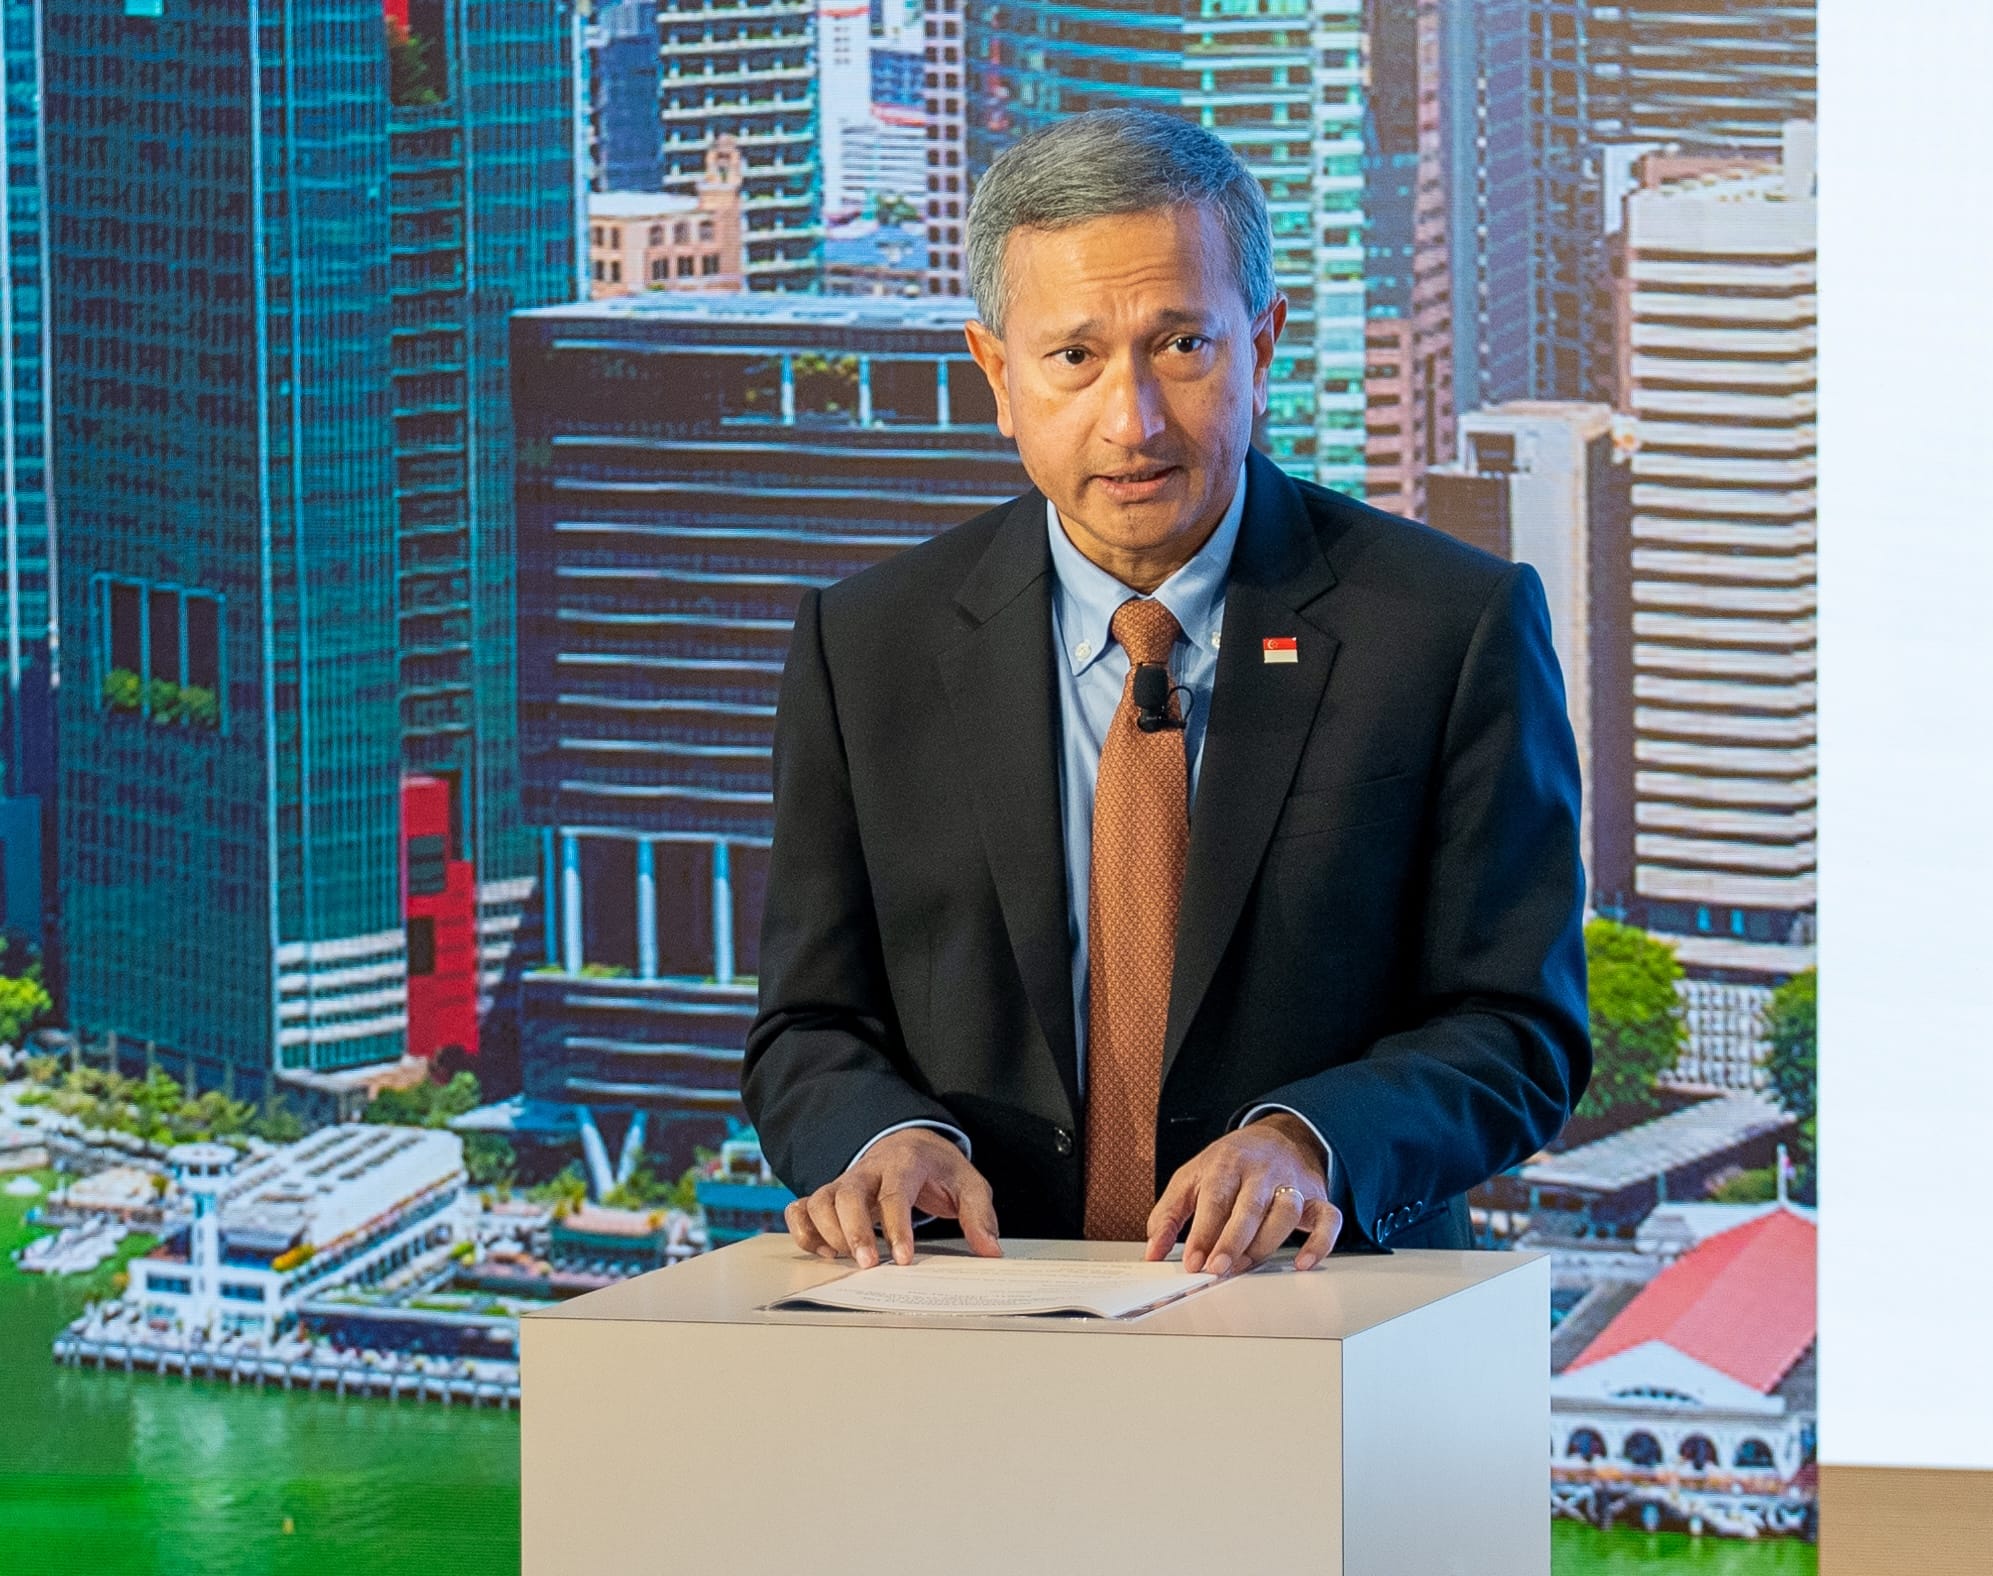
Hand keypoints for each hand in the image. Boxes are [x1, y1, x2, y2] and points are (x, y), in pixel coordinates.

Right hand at [782, 1127, 1001, 1267]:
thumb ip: (979, 1215)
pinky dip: (803, 1231)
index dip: (898, 1228)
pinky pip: (801, 1208)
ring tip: (845, 1259)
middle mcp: (868, 1170)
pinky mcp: (829, 1195)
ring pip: (818, 1200)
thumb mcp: (968, 1184)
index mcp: (904, 1163)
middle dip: (853, 1231)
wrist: (910, 1142)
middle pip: (847, 1194)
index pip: (896, 1193)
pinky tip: (824, 1251)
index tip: (904, 1259)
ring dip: (826, 1232)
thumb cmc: (937, 1168)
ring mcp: (844, 1181)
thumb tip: (990, 1250)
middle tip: (869, 1265)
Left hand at [1143, 1112, 1340, 1276]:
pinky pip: (1329, 1220)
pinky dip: (1320, 1243)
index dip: (1203, 1233)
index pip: (1215, 1199)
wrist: (1275, 1137)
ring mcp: (1292, 1183)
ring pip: (1286, 1214)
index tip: (1192, 1262)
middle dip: (1232, 1242)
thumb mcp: (1190, 1178)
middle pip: (1250, 1207)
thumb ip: (1168, 1214)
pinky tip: (1302, 1263)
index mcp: (1226, 1164)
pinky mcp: (1317, 1198)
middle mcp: (1261, 1172)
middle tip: (1216, 1269)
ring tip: (1243, 1267)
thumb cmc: (1228, 1164)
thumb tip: (1153, 1252)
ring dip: (1264, 1245)